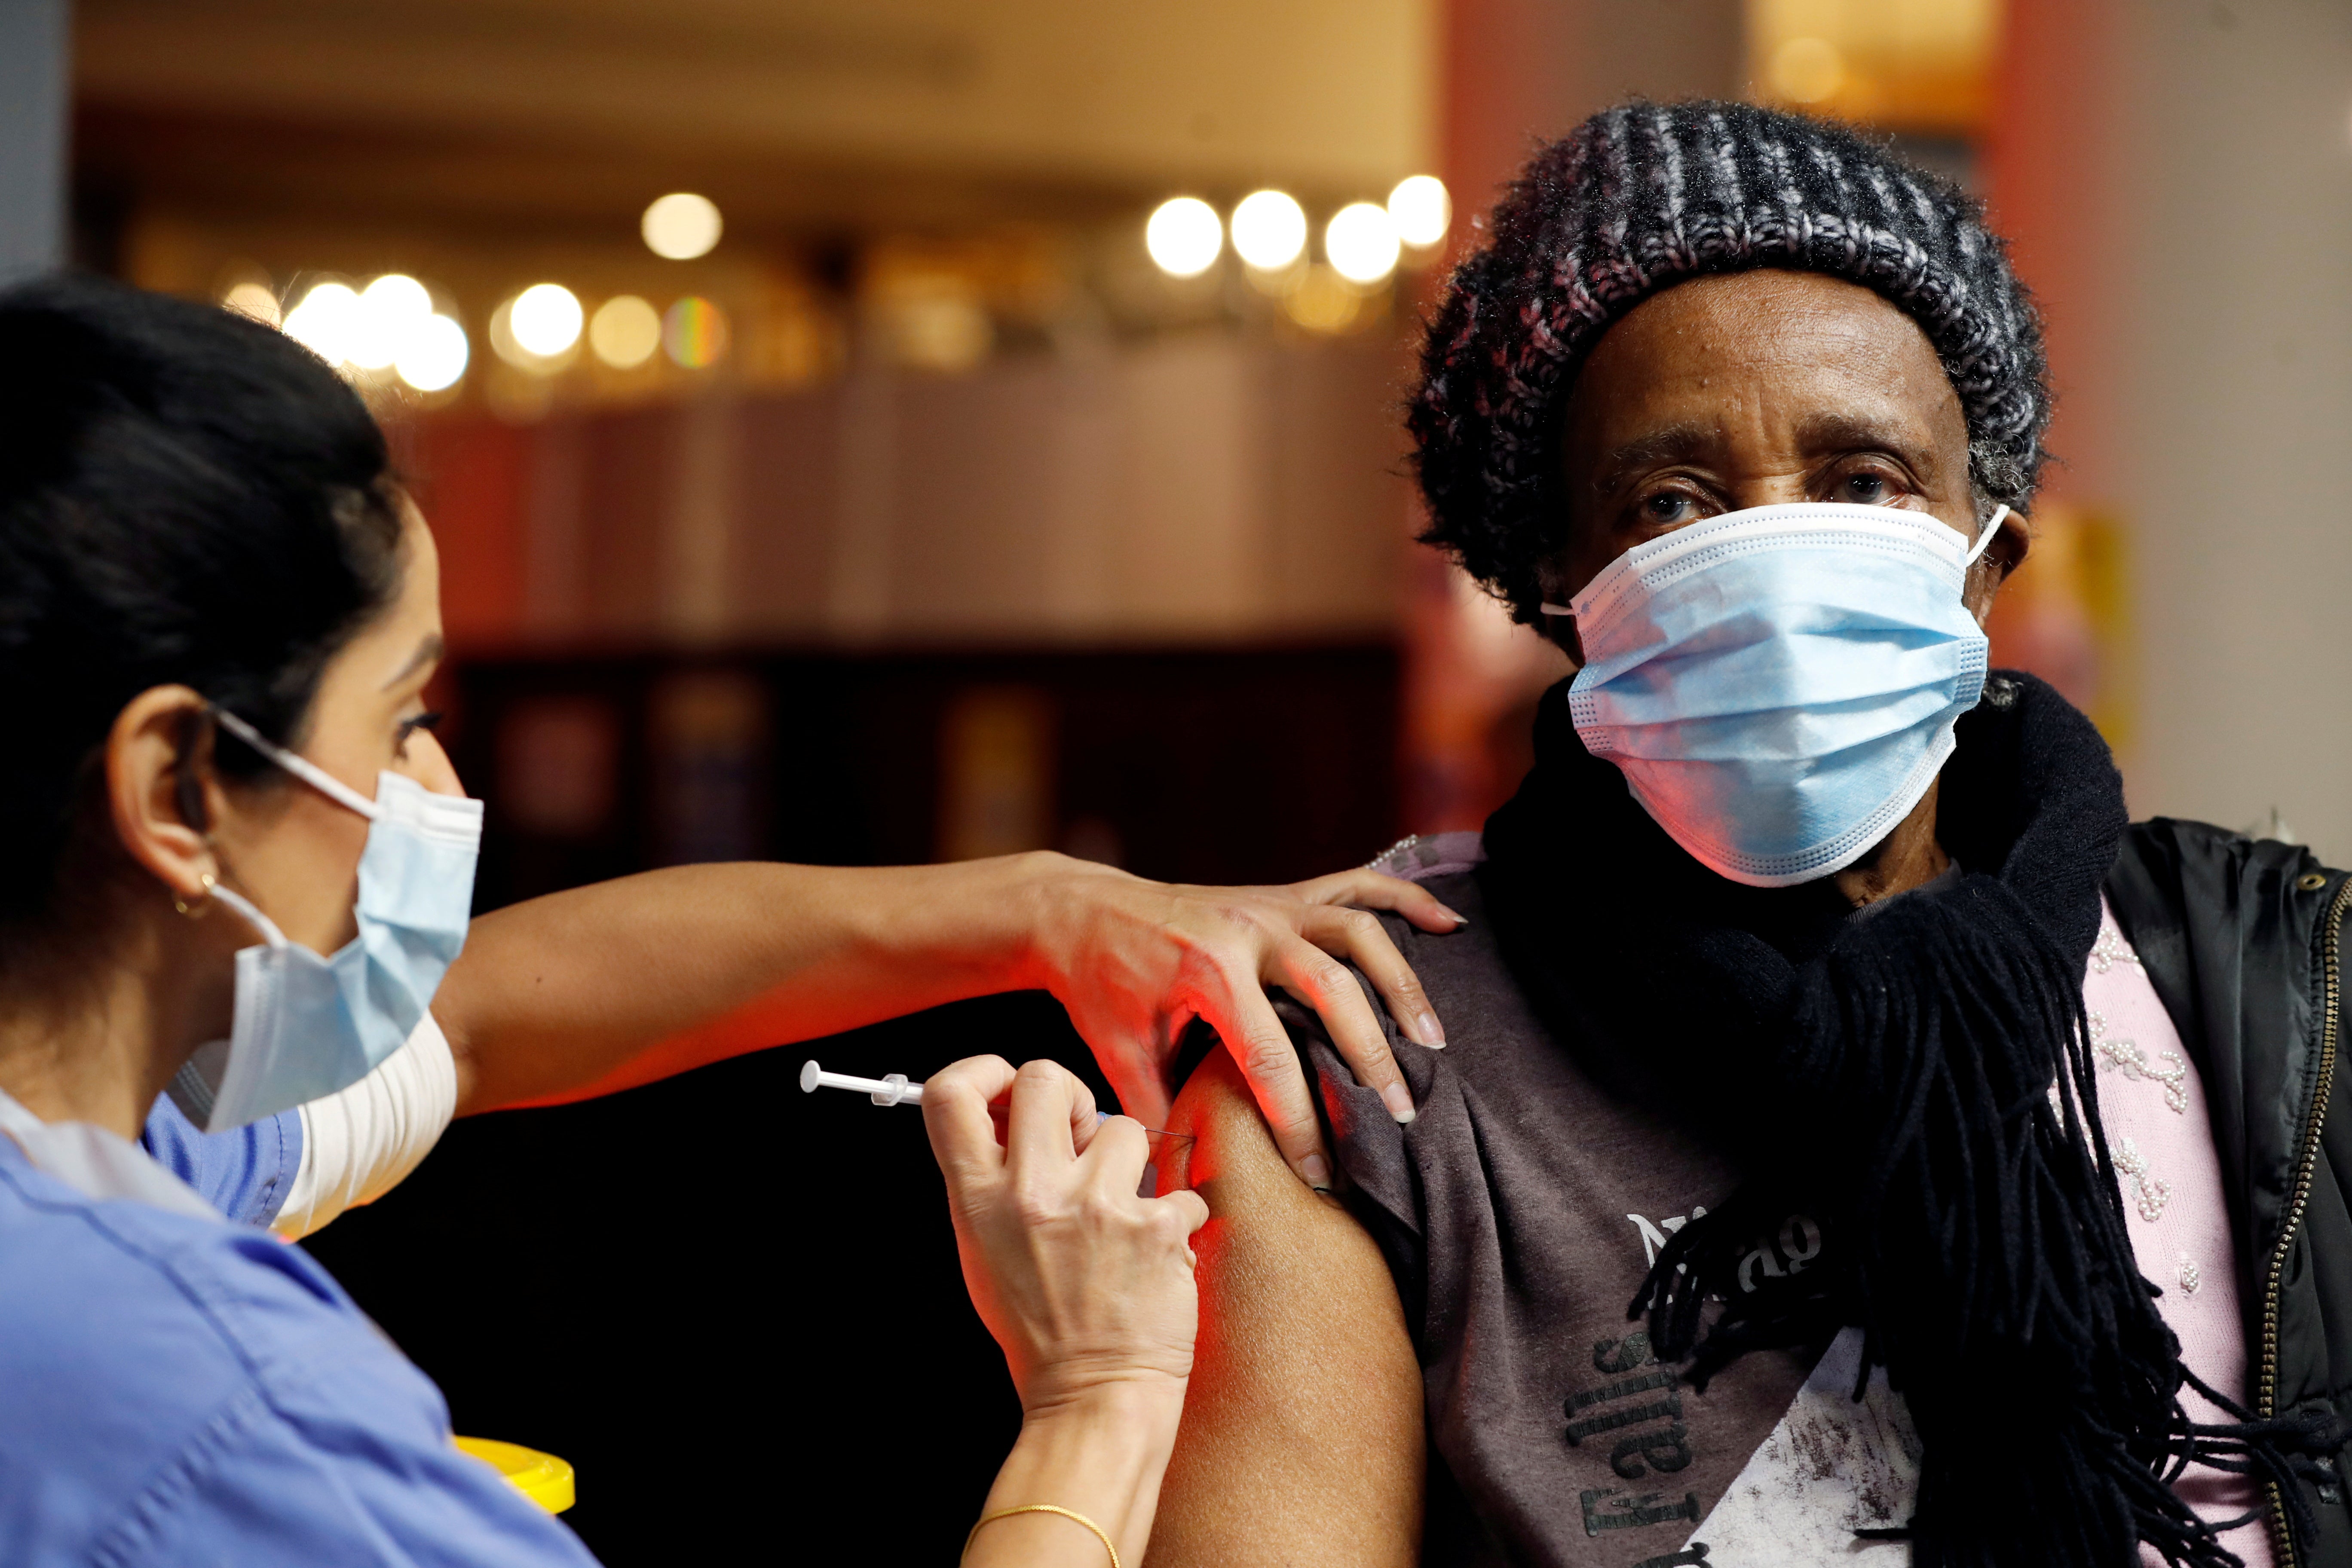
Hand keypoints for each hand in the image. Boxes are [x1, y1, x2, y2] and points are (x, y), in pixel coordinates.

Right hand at [924, 1055, 1210, 1416]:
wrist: (1094, 1397)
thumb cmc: (1040, 1330)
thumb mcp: (983, 1252)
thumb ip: (989, 1181)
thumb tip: (1005, 1114)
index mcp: (979, 1201)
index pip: (950, 1093)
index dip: (983, 1072)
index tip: (1008, 1091)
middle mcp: (1032, 1194)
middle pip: (1042, 1078)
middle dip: (1068, 1097)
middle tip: (1079, 1140)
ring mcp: (1096, 1207)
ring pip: (1122, 1126)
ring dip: (1128, 1165)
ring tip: (1120, 1217)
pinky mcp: (1155, 1226)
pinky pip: (1178, 1187)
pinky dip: (1176, 1218)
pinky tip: (1157, 1253)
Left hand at [1016, 857, 1463, 1189]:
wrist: (1081, 910)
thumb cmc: (1100, 986)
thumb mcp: (1118, 1052)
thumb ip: (1158, 1111)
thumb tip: (1190, 1177)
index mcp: (1207, 972)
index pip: (1268, 1058)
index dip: (1298, 1121)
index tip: (1322, 1172)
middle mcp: (1248, 929)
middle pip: (1331, 990)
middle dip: (1371, 1056)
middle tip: (1402, 1113)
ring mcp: (1271, 903)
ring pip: (1358, 933)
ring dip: (1402, 985)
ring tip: (1433, 1042)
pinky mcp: (1283, 892)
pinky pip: (1357, 883)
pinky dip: (1406, 899)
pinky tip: (1449, 923)